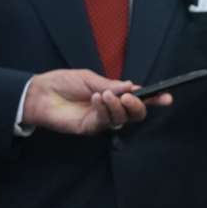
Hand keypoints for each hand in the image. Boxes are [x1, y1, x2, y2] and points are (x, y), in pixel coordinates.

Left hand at [21, 69, 171, 134]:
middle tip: (131, 97)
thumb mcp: (89, 78)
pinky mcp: (90, 128)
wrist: (40, 93)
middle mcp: (112, 109)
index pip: (139, 99)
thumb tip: (133, 86)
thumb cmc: (63, 83)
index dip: (155, 99)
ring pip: (122, 119)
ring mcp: (102, 120)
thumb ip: (111, 84)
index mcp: (115, 95)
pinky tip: (95, 100)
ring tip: (105, 95)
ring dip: (117, 106)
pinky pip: (105, 122)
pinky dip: (103, 109)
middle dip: (138, 106)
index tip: (167, 97)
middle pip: (136, 114)